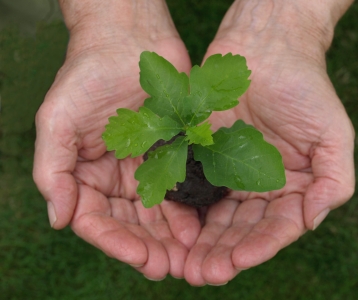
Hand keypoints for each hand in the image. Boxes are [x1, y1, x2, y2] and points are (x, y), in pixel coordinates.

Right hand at [33, 2, 199, 279]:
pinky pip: (179, 191)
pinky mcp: (172, 156)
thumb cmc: (88, 75)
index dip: (115, 242)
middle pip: (129, 225)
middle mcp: (115, 177)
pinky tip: (196, 230)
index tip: (139, 257)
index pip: (95, 220)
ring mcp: (145, 168)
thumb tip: (58, 218)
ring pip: (156, 216)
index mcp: (86, 174)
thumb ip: (53, 169)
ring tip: (186, 260)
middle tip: (167, 269)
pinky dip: (186, 213)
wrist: (129, 42)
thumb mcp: (57, 120)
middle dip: (147, 249)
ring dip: (169, 240)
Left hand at [184, 0, 354, 285]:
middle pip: (241, 229)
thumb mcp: (333, 134)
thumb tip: (314, 220)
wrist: (265, 49)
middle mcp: (258, 186)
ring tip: (188, 266)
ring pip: (215, 217)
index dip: (259, 247)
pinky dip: (184, 211)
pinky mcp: (202, 156)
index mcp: (290, 187)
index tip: (239, 261)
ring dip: (202, 243)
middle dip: (224, 254)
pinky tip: (175, 230)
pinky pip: (192, 188)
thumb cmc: (304, 87)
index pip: (276, 228)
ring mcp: (228, 173)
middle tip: (205, 274)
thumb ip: (333, 181)